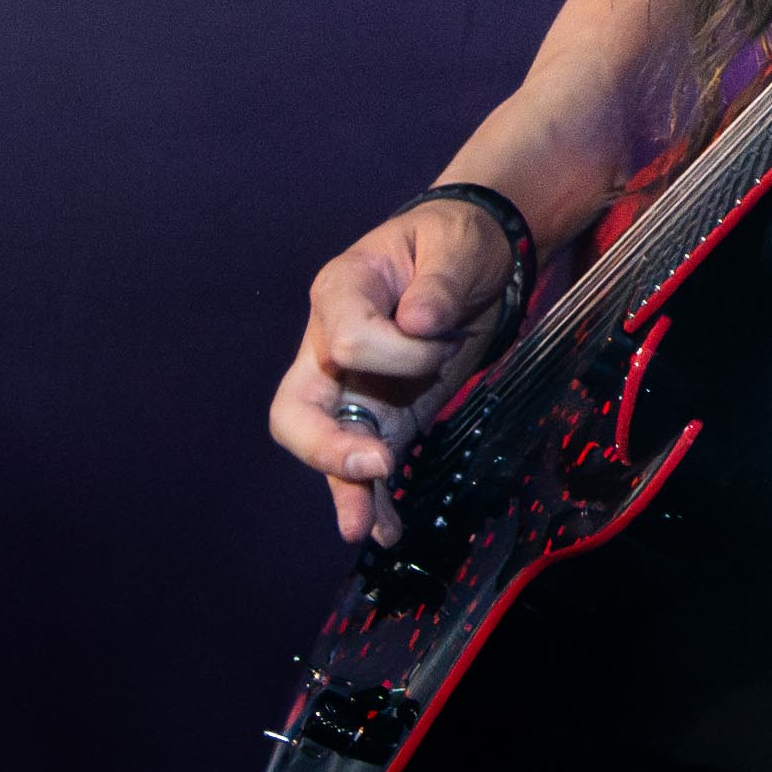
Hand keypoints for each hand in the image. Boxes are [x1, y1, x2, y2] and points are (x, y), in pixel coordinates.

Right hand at [268, 193, 523, 547]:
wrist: (474, 257)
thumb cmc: (456, 242)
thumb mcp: (457, 244)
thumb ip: (439, 282)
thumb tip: (419, 323)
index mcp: (340, 292)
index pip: (347, 340)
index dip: (400, 353)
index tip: (447, 342)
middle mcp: (329, 348)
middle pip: (297, 409)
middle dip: (327, 444)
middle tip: (374, 464)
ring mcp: (350, 389)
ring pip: (326, 449)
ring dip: (345, 489)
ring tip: (364, 528)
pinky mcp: (381, 416)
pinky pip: (365, 464)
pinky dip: (373, 496)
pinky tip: (385, 528)